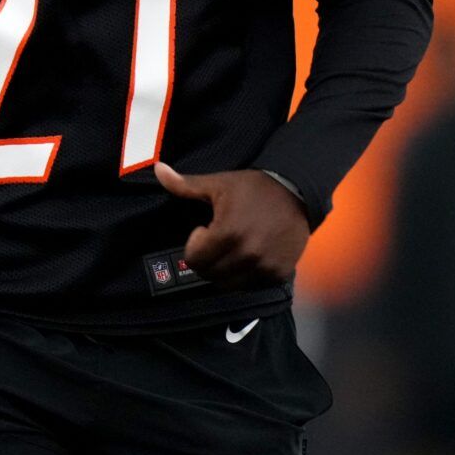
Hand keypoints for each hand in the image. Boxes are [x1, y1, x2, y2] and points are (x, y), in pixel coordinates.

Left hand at [156, 162, 310, 289]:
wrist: (298, 191)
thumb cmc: (253, 187)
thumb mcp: (218, 184)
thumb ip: (185, 185)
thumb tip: (157, 169)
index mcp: (227, 233)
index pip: (194, 260)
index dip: (195, 244)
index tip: (206, 229)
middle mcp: (246, 254)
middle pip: (209, 274)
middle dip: (207, 259)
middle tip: (218, 240)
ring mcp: (264, 267)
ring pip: (229, 284)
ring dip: (225, 269)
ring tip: (233, 247)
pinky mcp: (279, 274)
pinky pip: (251, 285)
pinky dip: (246, 275)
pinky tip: (250, 254)